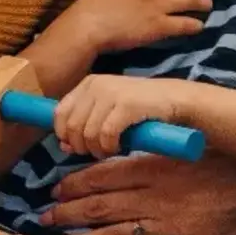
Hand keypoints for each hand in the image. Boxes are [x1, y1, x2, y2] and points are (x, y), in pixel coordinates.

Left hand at [44, 151, 235, 234]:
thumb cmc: (224, 161)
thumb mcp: (185, 148)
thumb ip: (150, 156)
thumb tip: (111, 158)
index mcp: (156, 169)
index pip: (103, 177)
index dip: (75, 185)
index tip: (55, 189)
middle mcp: (157, 199)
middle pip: (101, 208)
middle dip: (68, 214)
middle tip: (43, 219)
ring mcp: (170, 229)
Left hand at [54, 75, 182, 157]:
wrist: (176, 100)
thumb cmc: (141, 108)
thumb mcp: (108, 111)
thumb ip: (84, 124)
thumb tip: (63, 146)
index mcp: (89, 83)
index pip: (60, 114)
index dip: (64, 135)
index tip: (78, 146)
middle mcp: (97, 84)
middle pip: (71, 127)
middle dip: (81, 146)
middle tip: (98, 151)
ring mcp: (111, 93)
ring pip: (87, 133)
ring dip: (97, 149)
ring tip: (110, 150)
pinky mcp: (126, 105)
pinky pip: (105, 135)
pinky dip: (110, 146)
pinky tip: (120, 147)